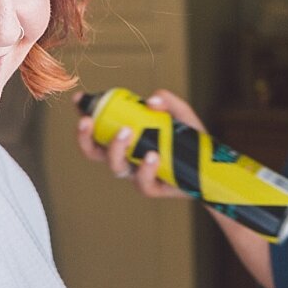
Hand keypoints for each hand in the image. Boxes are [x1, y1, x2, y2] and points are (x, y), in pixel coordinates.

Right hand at [73, 89, 203, 199]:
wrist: (209, 167)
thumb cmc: (189, 139)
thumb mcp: (181, 114)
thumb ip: (168, 102)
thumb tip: (151, 101)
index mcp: (126, 136)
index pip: (98, 126)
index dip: (84, 113)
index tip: (79, 100)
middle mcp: (126, 155)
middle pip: (94, 151)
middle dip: (85, 137)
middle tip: (88, 121)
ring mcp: (136, 172)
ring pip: (115, 166)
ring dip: (115, 148)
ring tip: (126, 131)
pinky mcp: (151, 188)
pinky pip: (142, 183)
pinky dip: (145, 169)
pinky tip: (153, 156)